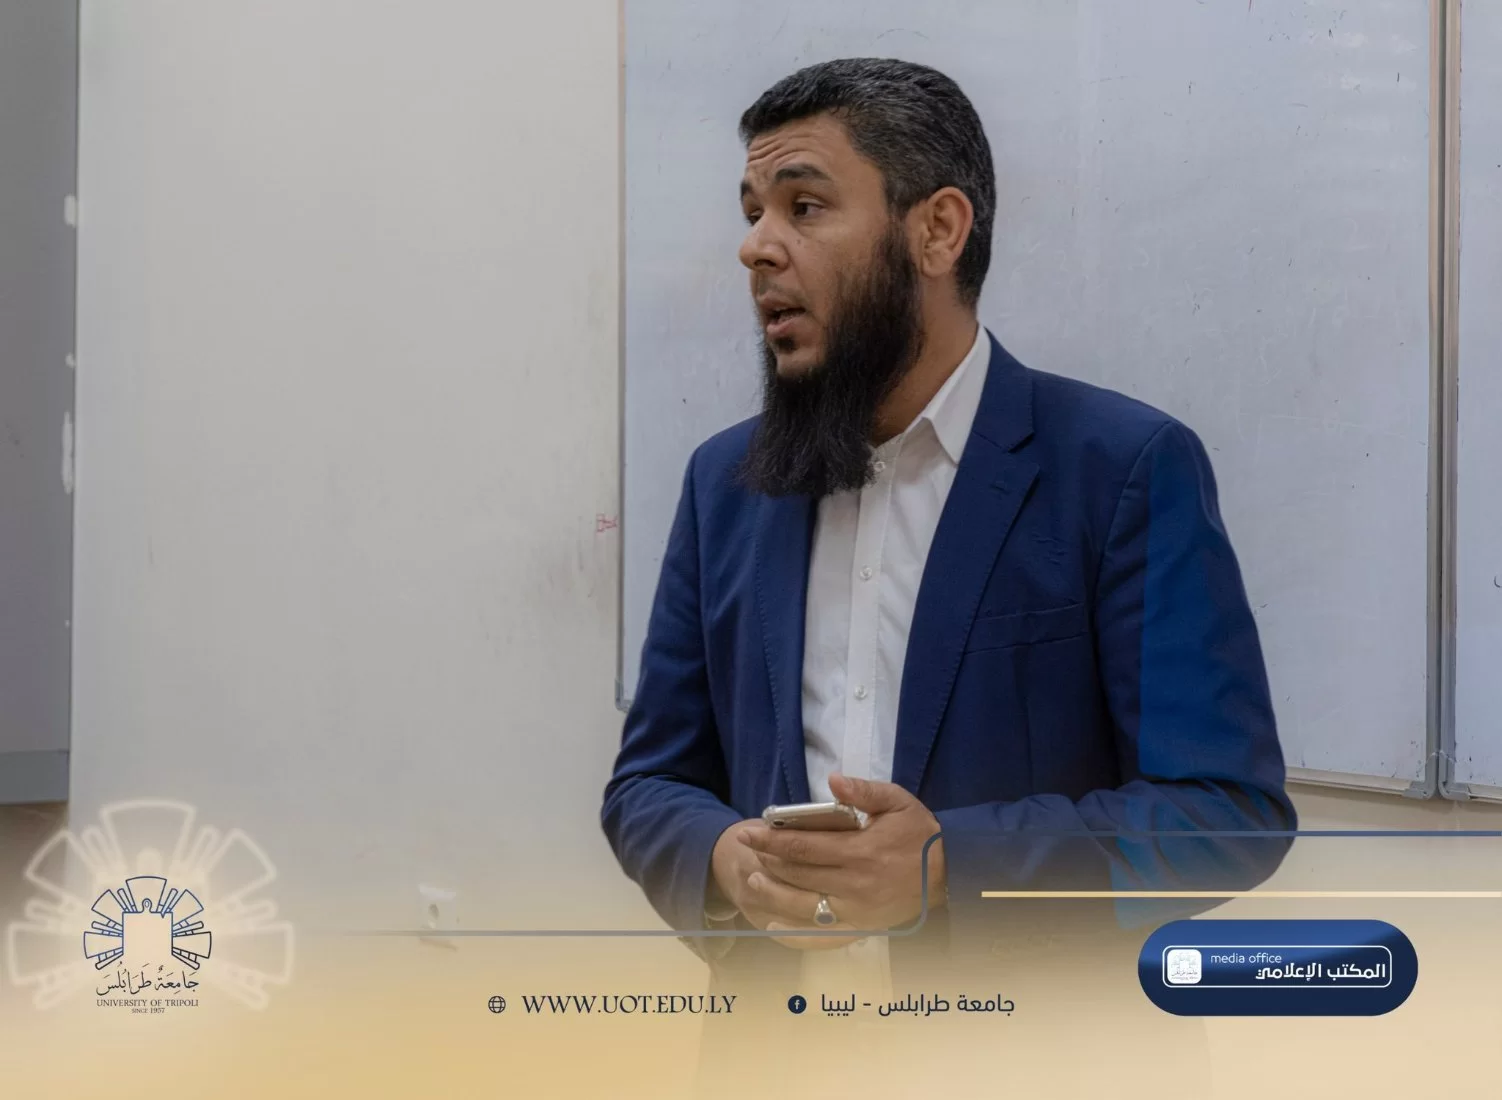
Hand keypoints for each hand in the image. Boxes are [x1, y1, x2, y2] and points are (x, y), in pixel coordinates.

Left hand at [738, 774, 945, 948]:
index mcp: (861, 850)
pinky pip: (821, 934)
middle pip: (798, 873)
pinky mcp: (861, 927)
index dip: (772, 839)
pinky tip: (774, 925)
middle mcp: (854, 883)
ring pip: (803, 905)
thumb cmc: (921, 835)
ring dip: (773, 893)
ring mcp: (857, 910)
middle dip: (768, 859)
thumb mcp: (899, 802)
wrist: (951, 875)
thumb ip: (865, 791)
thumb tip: (832, 781)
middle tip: (747, 848)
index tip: (751, 831)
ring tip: (754, 880)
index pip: (804, 846)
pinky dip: (794, 932)